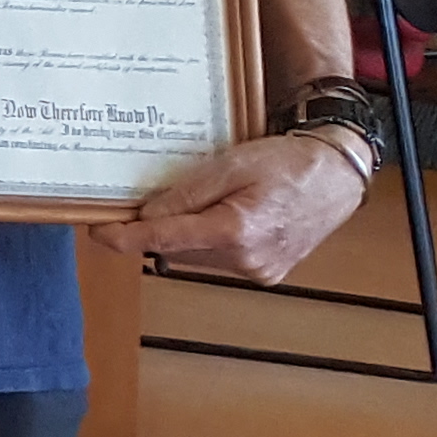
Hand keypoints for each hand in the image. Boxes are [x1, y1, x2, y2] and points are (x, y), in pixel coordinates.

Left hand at [98, 133, 371, 286]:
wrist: (339, 175)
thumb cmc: (289, 162)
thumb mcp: (230, 165)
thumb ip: (185, 194)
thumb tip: (145, 216)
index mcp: (235, 231)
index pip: (162, 240)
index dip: (123, 237)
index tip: (98, 231)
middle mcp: (247, 260)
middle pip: (176, 249)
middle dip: (159, 227)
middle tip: (154, 199)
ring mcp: (259, 271)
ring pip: (196, 256)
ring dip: (186, 234)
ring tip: (208, 200)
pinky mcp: (267, 273)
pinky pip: (219, 259)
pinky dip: (209, 240)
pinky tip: (224, 215)